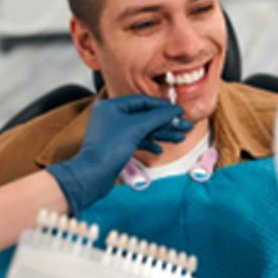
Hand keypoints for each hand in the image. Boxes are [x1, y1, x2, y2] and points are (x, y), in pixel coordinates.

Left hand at [47, 95, 190, 214]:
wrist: (93, 176)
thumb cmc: (108, 149)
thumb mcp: (136, 128)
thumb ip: (157, 117)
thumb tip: (174, 109)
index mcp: (111, 106)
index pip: (142, 101)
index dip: (162, 106)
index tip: (179, 110)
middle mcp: (111, 117)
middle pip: (145, 116)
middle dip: (165, 122)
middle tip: (184, 126)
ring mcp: (114, 132)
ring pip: (143, 129)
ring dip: (161, 134)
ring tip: (179, 138)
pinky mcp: (116, 147)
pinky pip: (137, 141)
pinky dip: (149, 143)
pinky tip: (159, 150)